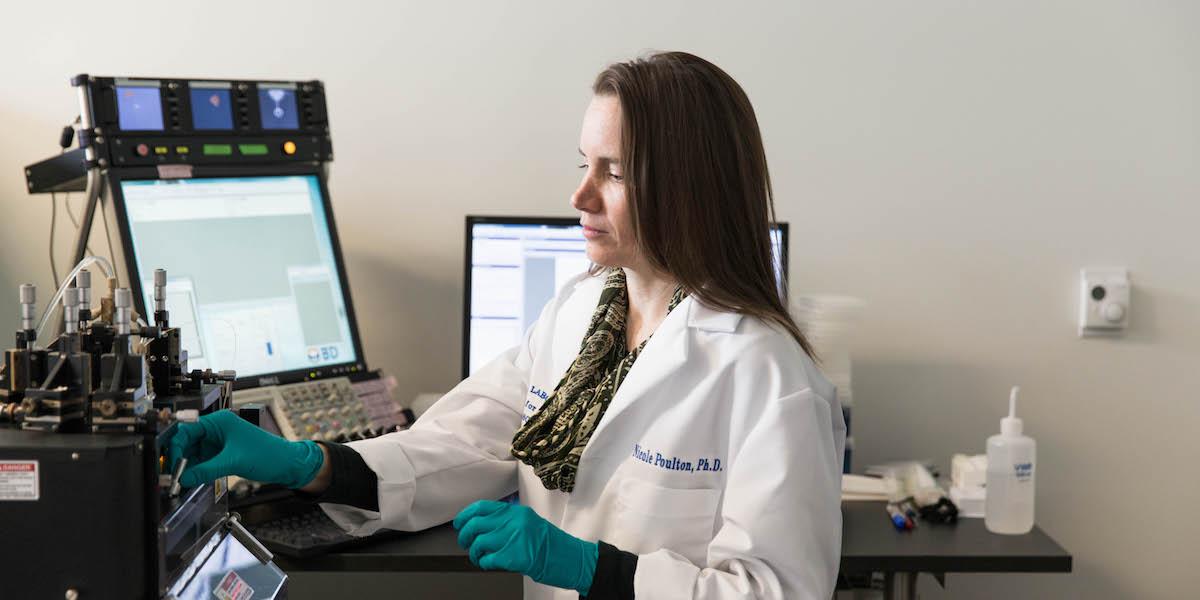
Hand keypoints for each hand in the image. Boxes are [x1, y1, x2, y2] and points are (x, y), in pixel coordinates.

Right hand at [167, 409, 323, 488]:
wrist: (285, 464)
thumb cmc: (268, 453)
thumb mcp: (234, 462)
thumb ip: (206, 470)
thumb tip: (184, 477)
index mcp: (219, 422)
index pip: (187, 430)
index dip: (176, 446)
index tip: (169, 462)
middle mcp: (216, 430)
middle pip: (187, 443)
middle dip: (179, 459)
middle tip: (172, 475)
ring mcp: (218, 443)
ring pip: (193, 454)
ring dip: (186, 467)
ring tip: (180, 482)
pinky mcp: (221, 455)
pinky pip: (202, 462)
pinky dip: (195, 471)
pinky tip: (190, 481)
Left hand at [454, 500, 597, 594]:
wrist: (572, 559)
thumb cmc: (553, 545)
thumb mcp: (531, 524)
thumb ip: (509, 522)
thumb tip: (485, 526)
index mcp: (518, 512)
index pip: (483, 507)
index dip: (466, 515)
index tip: (459, 523)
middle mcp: (515, 522)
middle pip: (476, 524)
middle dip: (465, 536)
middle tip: (465, 543)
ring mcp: (515, 538)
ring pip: (479, 543)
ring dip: (475, 554)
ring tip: (479, 558)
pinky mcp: (515, 557)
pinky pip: (488, 560)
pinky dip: (485, 564)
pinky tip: (489, 564)